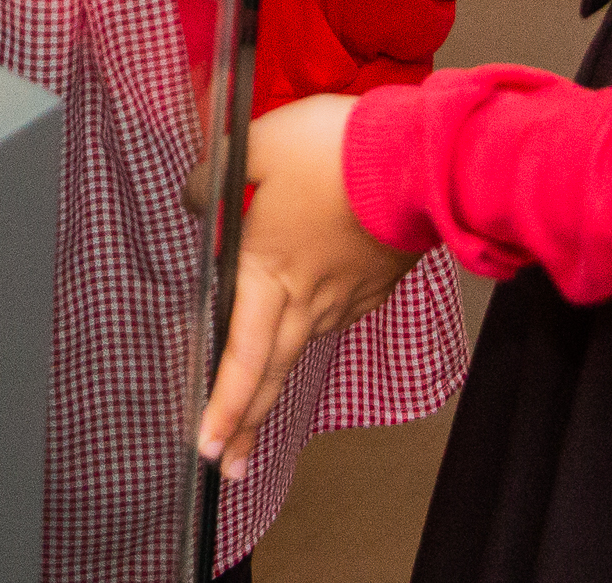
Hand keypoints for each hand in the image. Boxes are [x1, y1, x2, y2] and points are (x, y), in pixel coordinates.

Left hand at [193, 95, 420, 468]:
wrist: (417, 158)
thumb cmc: (334, 152)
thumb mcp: (256, 146)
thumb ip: (213, 177)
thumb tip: (194, 199)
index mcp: (269, 273)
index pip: (240, 357)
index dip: (223, 406)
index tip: (207, 445)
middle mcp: (307, 299)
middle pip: (271, 374)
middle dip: (245, 424)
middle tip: (230, 464)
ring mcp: (345, 297)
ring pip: (302, 346)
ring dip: (277, 379)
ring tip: (261, 398)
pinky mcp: (374, 285)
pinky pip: (335, 314)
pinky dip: (314, 327)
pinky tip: (307, 321)